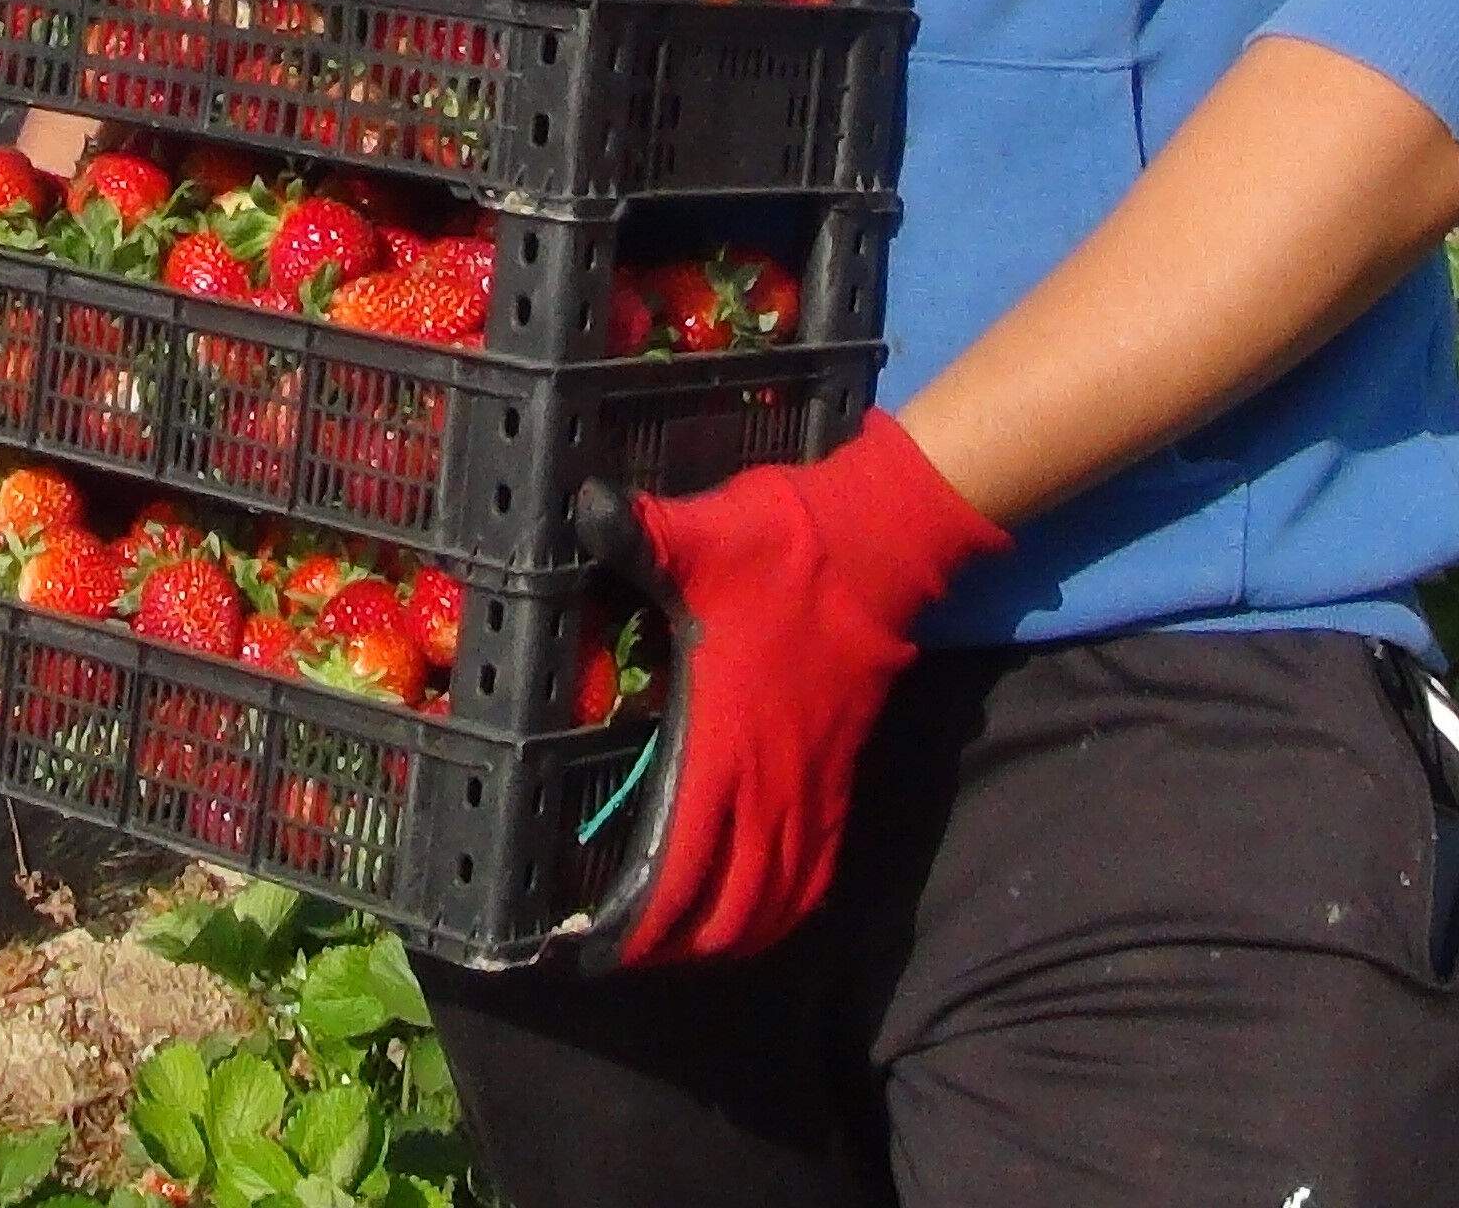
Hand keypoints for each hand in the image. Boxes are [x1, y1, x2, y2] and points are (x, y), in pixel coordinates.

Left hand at [603, 413, 1004, 966]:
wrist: (880, 544)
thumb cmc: (779, 546)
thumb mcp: (693, 537)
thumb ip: (631, 534)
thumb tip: (578, 507)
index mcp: (719, 748)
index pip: (675, 875)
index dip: (634, 930)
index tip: (590, 951)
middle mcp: (765, 789)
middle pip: (723, 915)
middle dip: (670, 949)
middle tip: (619, 951)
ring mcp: (808, 791)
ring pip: (772, 907)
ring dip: (726, 939)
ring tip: (679, 946)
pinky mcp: (839, 780)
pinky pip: (815, 875)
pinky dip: (784, 911)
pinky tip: (757, 914)